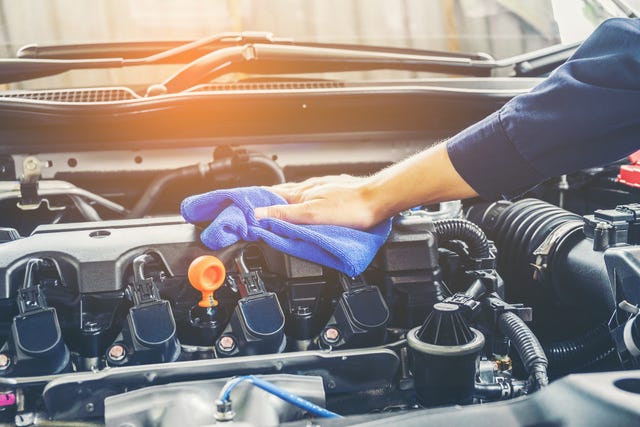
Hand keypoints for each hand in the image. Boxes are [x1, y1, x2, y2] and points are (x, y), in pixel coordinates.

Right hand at [254, 174, 384, 229]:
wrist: (378, 200)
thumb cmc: (351, 207)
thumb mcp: (312, 215)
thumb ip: (285, 213)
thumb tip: (258, 212)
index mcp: (301, 193)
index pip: (270, 195)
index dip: (255, 201)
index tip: (242, 206)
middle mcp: (310, 188)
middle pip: (282, 194)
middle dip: (268, 201)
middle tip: (255, 210)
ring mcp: (322, 189)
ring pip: (297, 195)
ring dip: (284, 201)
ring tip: (276, 209)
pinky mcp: (334, 193)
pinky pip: (311, 197)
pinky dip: (302, 203)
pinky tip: (306, 207)